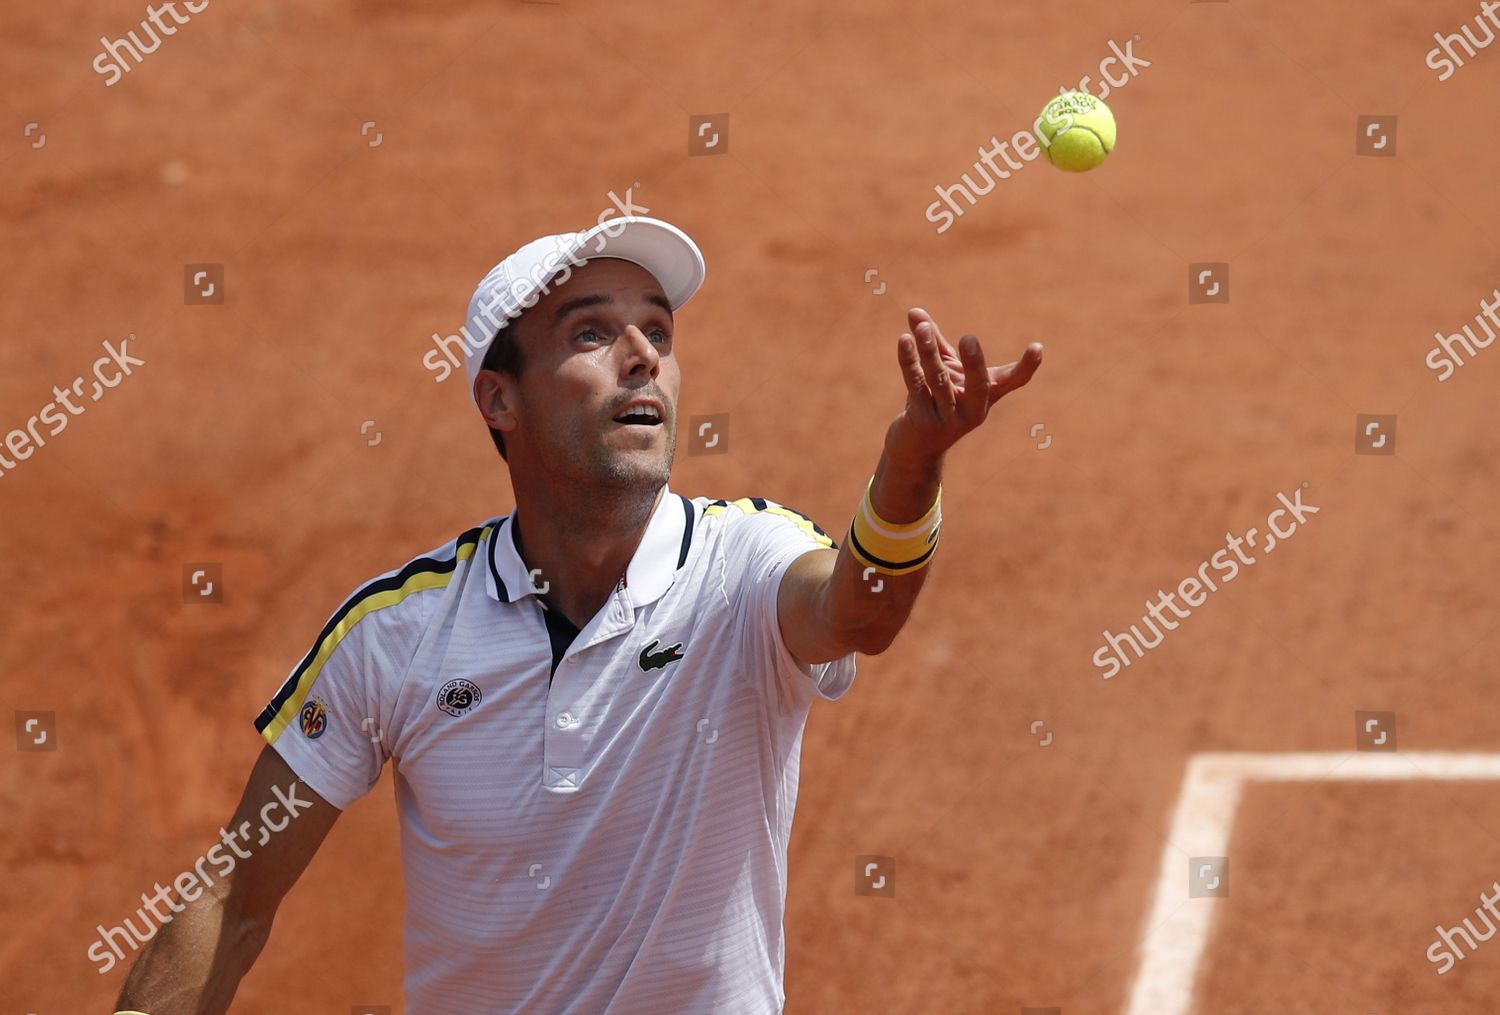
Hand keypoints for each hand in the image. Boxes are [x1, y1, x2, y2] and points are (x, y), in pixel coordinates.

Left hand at [885, 307, 1042, 464]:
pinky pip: (916, 386)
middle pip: (977, 385)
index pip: (1012, 380)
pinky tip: (905, 340)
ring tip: (923, 328)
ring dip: (929, 352)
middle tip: (969, 338)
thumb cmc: (936, 400)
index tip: (1037, 348)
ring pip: (939, 380)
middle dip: (974, 362)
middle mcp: (973, 411)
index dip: (1027, 366)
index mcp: (986, 396)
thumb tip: (914, 310)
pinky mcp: (923, 422)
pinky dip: (910, 362)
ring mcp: (949, 420)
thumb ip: (932, 340)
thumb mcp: (941, 370)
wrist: (915, 445)